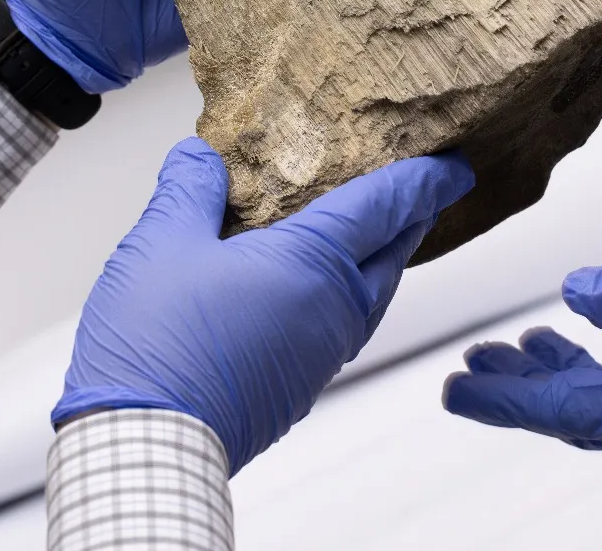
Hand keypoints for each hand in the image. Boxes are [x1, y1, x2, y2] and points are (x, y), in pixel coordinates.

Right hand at [53, 138, 473, 475]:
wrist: (147, 445)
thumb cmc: (159, 345)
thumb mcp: (162, 242)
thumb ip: (190, 190)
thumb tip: (199, 156)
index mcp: (312, 264)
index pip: (385, 207)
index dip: (423, 182)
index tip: (454, 167)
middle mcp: (332, 310)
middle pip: (392, 255)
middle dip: (414, 220)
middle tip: (426, 194)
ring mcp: (319, 354)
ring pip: (372, 297)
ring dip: (382, 262)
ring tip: (375, 239)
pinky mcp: (298, 387)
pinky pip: (344, 329)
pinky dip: (349, 297)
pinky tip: (318, 293)